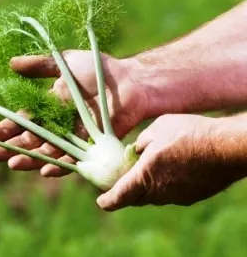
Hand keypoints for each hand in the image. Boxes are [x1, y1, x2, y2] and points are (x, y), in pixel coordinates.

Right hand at [0, 50, 148, 176]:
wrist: (131, 80)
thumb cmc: (99, 70)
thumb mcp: (64, 62)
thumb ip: (39, 65)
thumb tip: (10, 63)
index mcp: (47, 109)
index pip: (19, 122)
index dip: (3, 130)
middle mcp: (57, 127)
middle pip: (28, 141)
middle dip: (8, 149)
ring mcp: (72, 138)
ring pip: (46, 152)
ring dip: (29, 160)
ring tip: (13, 164)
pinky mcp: (90, 146)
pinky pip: (73, 159)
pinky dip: (59, 165)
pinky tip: (46, 171)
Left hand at [97, 114, 246, 210]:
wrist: (228, 146)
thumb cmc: (190, 132)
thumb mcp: (158, 127)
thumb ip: (141, 142)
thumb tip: (135, 150)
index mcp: (144, 175)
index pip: (119, 196)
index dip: (107, 200)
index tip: (100, 201)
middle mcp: (159, 191)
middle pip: (136, 198)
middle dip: (126, 192)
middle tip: (121, 183)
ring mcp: (177, 196)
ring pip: (155, 197)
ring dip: (147, 187)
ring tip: (148, 171)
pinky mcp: (193, 196)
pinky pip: (172, 194)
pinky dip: (166, 186)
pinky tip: (171, 170)